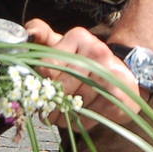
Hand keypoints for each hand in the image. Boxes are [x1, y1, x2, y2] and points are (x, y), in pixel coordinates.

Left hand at [24, 19, 142, 124]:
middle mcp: (97, 52)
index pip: (48, 65)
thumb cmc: (84, 60)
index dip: (40, 82)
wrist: (121, 72)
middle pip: (61, 87)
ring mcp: (110, 73)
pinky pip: (91, 115)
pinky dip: (81, 121)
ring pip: (75, 103)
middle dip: (50, 103)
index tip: (38, 91)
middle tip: (45, 111)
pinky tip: (77, 117)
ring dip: (63, 115)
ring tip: (58, 117)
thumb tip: (30, 31)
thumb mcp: (63, 44)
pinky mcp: (119, 95)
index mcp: (79, 37)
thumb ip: (43, 34)